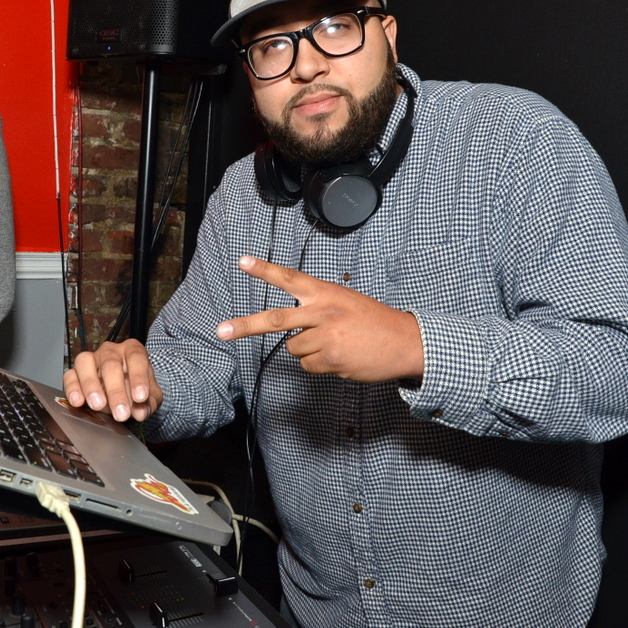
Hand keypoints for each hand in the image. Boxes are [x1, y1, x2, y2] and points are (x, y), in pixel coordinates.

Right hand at [63, 339, 162, 422]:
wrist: (122, 394)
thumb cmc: (136, 389)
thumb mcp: (150, 396)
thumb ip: (149, 403)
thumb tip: (140, 412)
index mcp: (133, 350)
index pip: (136, 358)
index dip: (139, 377)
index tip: (141, 398)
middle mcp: (111, 351)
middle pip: (111, 364)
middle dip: (116, 391)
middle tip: (121, 413)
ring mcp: (91, 358)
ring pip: (86, 362)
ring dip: (91, 385)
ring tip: (98, 406)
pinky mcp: (75, 371)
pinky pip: (70, 375)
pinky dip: (72, 388)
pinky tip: (78, 402)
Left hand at [216, 256, 423, 382]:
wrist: (405, 342)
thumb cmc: (374, 322)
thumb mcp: (346, 303)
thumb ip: (318, 310)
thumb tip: (293, 333)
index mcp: (326, 293)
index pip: (290, 278)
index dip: (265, 270)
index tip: (242, 262)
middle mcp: (323, 312)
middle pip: (275, 319)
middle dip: (244, 326)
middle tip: (221, 330)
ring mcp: (326, 336)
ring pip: (294, 349)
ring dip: (309, 351)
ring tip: (336, 346)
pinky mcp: (332, 359)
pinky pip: (309, 366)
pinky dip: (321, 366)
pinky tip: (341, 359)